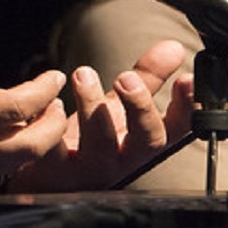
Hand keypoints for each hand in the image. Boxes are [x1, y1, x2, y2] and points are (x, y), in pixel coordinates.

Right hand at [0, 0, 70, 196]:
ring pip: (14, 164)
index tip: (53, 76)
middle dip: (54, 124)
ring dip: (35, 142)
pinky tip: (7, 142)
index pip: (12, 107)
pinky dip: (11, 158)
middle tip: (58, 102)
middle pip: (28, 144)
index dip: (42, 92)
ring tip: (39, 120)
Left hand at [3, 39, 191, 193]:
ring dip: (94, 105)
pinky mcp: (51, 170)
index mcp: (137, 145)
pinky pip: (52, 147)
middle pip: (147, 142)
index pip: (176, 130)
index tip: (187, 79)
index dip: (187, 107)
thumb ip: (146, 80)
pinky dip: (50, 119)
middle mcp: (119, 160)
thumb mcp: (117, 110)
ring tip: (83, 75)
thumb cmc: (83, 144)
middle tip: (126, 78)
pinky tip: (49, 101)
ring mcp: (86, 169)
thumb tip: (174, 48)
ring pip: (100, 143)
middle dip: (141, 106)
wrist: (39, 179)